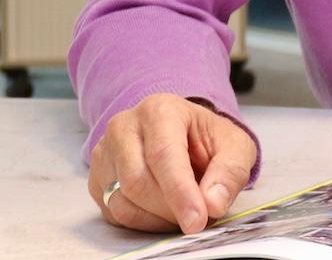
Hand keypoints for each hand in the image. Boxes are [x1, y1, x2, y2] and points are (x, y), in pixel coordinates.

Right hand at [88, 93, 255, 234]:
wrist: (183, 136)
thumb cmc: (206, 140)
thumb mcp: (235, 147)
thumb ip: (229, 173)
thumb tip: (212, 204)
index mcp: (160, 110)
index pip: (163, 154)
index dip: (180, 192)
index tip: (197, 220)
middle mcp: (124, 127)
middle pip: (137, 181)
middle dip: (171, 209)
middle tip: (197, 218)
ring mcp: (105, 153)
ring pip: (122, 201)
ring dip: (158, 218)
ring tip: (183, 210)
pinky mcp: (97, 180)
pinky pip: (114, 213)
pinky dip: (143, 222)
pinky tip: (163, 211)